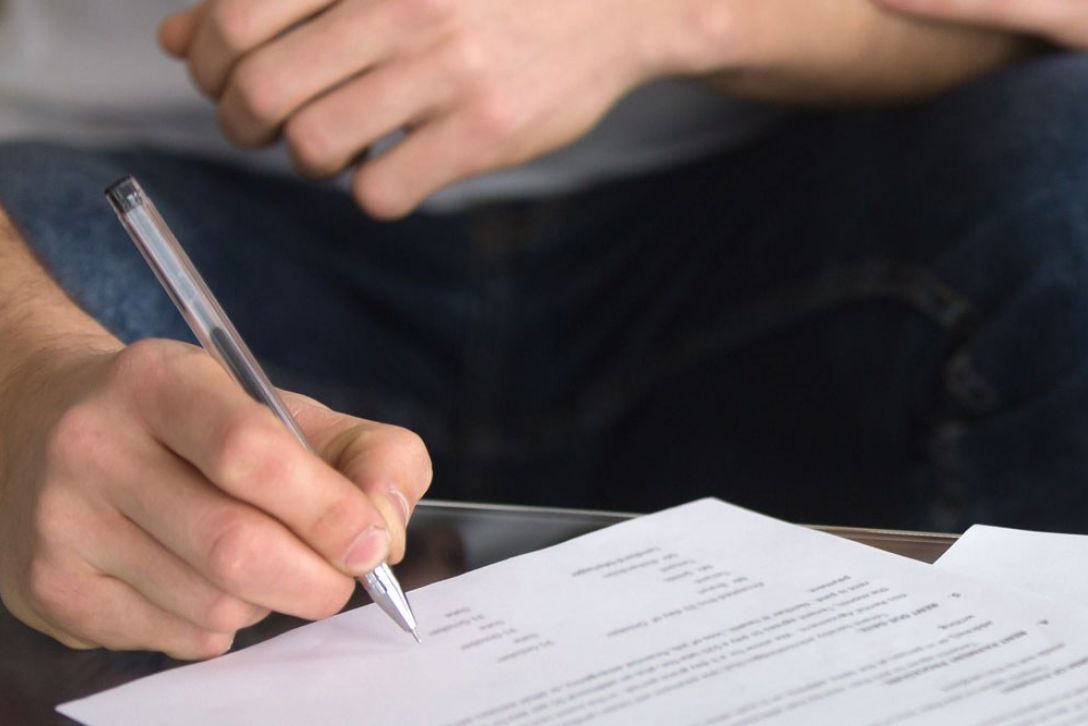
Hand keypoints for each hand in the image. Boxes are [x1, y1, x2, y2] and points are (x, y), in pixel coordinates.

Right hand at [0, 339, 430, 658]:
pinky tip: (202, 584)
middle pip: (235, 546)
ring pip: (213, 604)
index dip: (327, 510)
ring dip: (266, 601)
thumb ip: (369, 455)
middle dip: (315, 578)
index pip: (250, 452)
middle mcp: (96, 445)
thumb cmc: (200, 427)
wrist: (46, 432)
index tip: (371, 542)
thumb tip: (386, 532)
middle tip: (339, 577)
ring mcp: (64, 521)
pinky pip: (179, 638)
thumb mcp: (286, 410)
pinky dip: (221, 626)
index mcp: (160, 382)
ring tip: (256, 565)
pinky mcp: (54, 588)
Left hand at [158, 0, 736, 218]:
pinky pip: (381, 191)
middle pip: (259, 91)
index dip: (207, 61)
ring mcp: (446, 72)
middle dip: (242, 122)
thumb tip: (178, 41)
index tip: (224, 77)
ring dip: (306, 160)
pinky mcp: (487, 132)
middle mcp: (401, 7)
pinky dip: (370, 191)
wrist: (617, 6)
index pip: (234, 18)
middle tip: (267, 126)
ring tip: (337, 146)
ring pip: (312, 146)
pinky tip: (395, 165)